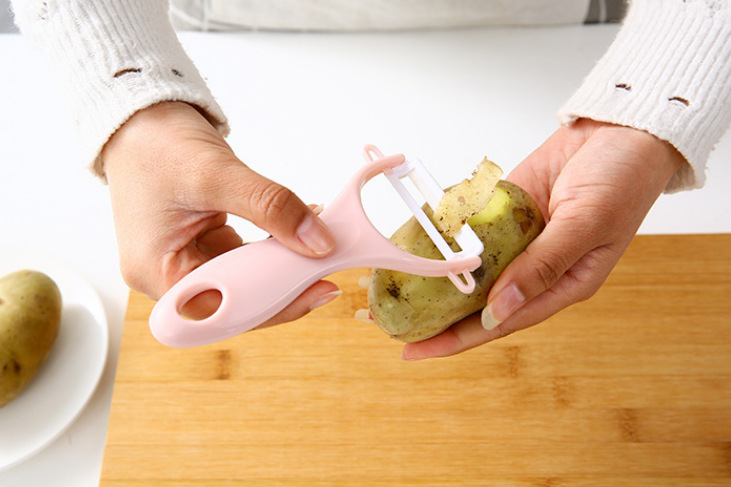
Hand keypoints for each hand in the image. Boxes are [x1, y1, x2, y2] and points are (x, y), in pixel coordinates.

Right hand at [102, 101, 339, 324]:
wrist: (140, 118)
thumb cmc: (155, 144)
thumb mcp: (218, 175)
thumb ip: (271, 208)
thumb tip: (318, 242)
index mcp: (157, 273)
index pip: (225, 309)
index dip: (275, 306)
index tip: (317, 290)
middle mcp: (168, 277)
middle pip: (238, 301)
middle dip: (285, 284)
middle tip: (328, 268)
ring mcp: (186, 263)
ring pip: (246, 282)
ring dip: (283, 264)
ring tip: (321, 248)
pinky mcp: (201, 248)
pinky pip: (245, 259)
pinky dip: (274, 247)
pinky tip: (301, 229)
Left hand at [402, 119, 684, 359]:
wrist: (621, 128)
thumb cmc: (624, 179)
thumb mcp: (586, 224)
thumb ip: (542, 266)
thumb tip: (498, 309)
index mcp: (564, 284)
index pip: (503, 321)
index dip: (460, 339)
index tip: (421, 349)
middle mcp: (537, 268)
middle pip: (481, 302)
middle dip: (440, 317)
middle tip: (398, 326)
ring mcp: (519, 240)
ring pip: (473, 269)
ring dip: (439, 278)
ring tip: (399, 290)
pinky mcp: (506, 213)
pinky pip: (472, 230)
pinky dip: (448, 235)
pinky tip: (420, 242)